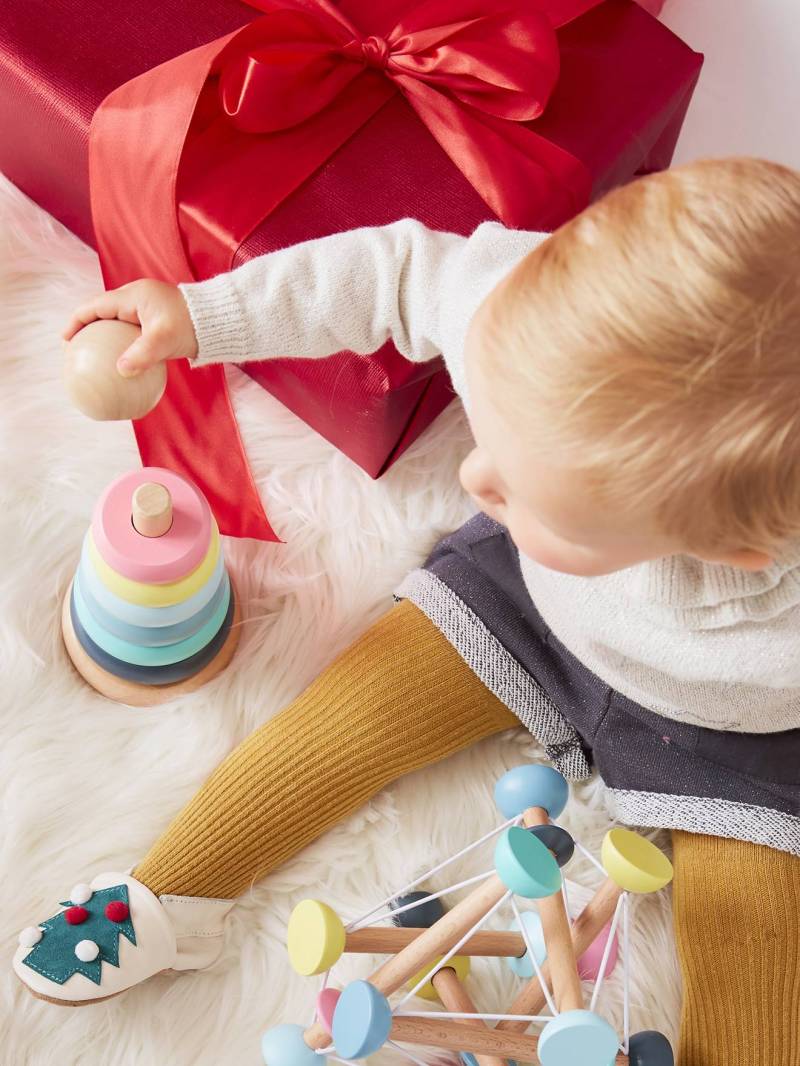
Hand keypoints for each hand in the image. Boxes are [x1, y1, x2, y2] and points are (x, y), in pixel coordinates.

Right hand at [62, 279, 197, 376]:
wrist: (221, 320)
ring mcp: (148, 310)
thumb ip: (141, 354)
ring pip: (118, 324)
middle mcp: (138, 299)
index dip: (77, 321)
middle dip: (87, 330)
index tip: (66, 340)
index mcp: (134, 296)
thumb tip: (120, 371)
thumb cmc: (193, 325)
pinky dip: (124, 346)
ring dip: (105, 338)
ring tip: (95, 359)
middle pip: (103, 313)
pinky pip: (133, 334)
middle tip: (77, 351)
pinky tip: (123, 367)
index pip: (95, 306)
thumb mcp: (165, 340)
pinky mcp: (158, 322)